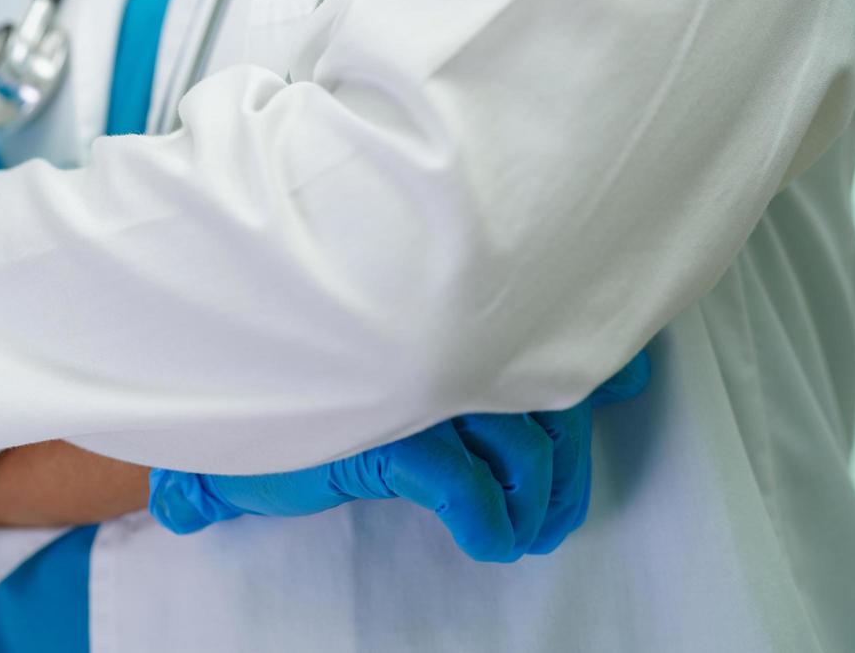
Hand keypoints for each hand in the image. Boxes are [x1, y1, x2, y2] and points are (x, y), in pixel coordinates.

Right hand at [149, 350, 649, 561]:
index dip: (601, 355)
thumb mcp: (404, 363)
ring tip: (523, 534)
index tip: (630, 380)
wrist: (224, 406)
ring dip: (536, 504)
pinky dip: (491, 524)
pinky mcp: (386, 437)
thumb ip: (489, 356)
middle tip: (552, 516)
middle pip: (553, 403)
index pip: (550, 327)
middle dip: (567, 471)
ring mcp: (417, 384)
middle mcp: (446, 337)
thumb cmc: (313, 378)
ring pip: (525, 448)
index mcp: (455, 312)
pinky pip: (468, 489)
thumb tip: (610, 373)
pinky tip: (487, 542)